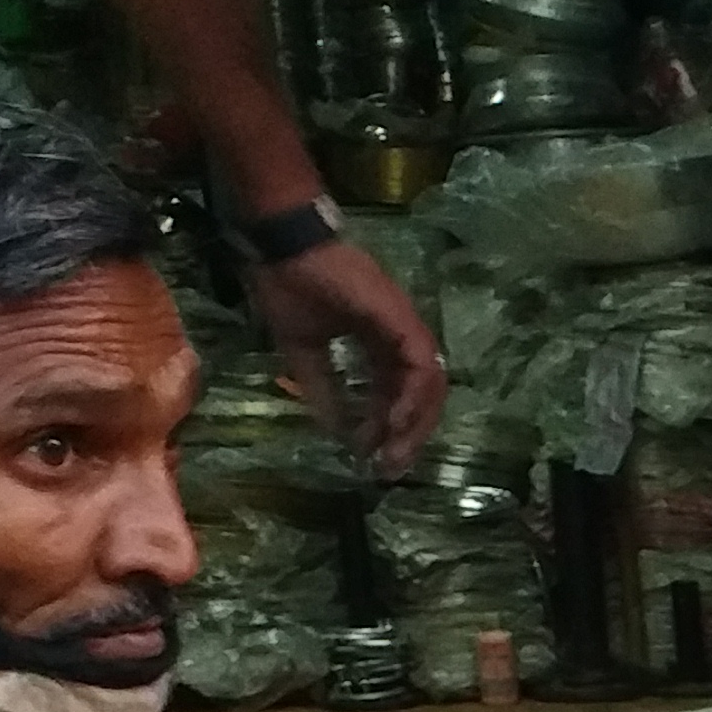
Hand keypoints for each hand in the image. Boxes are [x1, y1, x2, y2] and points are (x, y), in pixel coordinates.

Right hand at [249, 239, 446, 476]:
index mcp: (379, 341)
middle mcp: (399, 335)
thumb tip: (334, 431)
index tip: (372, 455)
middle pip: (420, 394)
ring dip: (413, 423)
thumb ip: (322, 389)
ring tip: (393, 453)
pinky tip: (393, 424)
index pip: (397, 391)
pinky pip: (421, 366)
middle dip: (407, 434)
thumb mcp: (303, 350)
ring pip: (429, 385)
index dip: (387, 425)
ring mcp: (404, 325)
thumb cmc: (289, 285)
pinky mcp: (401, 319)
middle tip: (389, 468)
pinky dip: (411, 398)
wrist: (282, 244)